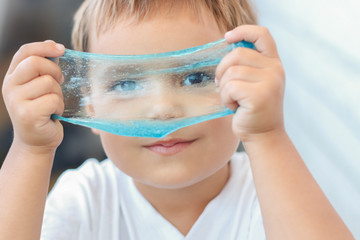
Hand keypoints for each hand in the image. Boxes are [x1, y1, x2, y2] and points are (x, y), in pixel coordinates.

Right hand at [2, 40, 64, 151]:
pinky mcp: (27, 114)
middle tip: (59, 82)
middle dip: (55, 71)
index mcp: (12, 77)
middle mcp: (10, 87)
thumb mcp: (40, 87)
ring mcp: (16, 101)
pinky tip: (53, 114)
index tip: (61, 49)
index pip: (25, 52)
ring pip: (48, 83)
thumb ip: (44, 68)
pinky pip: (53, 100)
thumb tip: (54, 45)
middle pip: (36, 63)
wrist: (37, 141)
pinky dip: (59, 106)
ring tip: (53, 104)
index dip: (44, 47)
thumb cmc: (43, 112)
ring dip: (58, 94)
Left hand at [216, 25, 285, 141]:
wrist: (263, 135)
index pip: (262, 35)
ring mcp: (269, 82)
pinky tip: (234, 107)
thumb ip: (247, 65)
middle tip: (223, 85)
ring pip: (231, 72)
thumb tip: (226, 48)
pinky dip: (225, 98)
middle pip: (237, 54)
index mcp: (273, 63)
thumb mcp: (255, 82)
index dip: (243, 31)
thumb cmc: (253, 109)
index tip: (227, 37)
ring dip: (224, 88)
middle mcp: (275, 69)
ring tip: (233, 100)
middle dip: (222, 70)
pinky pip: (229, 87)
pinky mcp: (259, 95)